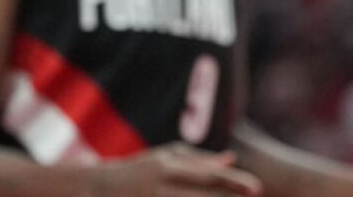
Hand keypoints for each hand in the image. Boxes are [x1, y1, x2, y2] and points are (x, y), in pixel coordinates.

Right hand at [88, 144, 262, 196]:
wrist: (94, 189)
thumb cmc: (138, 170)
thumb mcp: (166, 158)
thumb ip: (198, 159)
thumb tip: (231, 158)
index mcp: (168, 167)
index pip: (209, 175)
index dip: (235, 182)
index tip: (257, 188)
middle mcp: (161, 186)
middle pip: (203, 195)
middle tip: (257, 195)